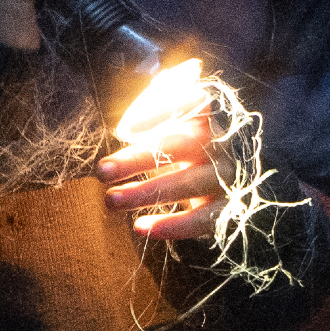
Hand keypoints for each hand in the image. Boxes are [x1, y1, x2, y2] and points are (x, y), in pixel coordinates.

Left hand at [99, 95, 221, 241]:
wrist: (223, 186)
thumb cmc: (185, 151)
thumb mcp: (172, 128)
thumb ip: (153, 119)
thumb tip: (126, 128)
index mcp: (206, 118)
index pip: (193, 103)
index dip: (161, 112)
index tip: (124, 130)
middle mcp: (219, 144)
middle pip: (179, 146)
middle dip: (137, 159)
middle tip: (102, 171)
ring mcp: (226, 177)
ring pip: (187, 184)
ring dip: (145, 193)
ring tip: (111, 200)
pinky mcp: (227, 209)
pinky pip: (201, 219)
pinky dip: (171, 225)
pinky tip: (140, 227)